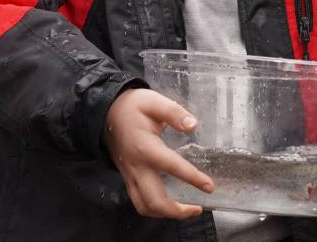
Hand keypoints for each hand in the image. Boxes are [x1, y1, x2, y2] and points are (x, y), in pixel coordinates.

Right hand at [104, 88, 213, 218]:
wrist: (107, 112)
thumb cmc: (132, 107)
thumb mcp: (153, 102)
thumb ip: (174, 113)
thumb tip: (192, 124)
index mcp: (145, 147)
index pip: (172, 167)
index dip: (192, 178)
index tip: (209, 187)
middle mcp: (136, 166)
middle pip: (155, 201)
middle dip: (177, 211)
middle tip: (198, 208)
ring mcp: (130, 175)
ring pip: (145, 206)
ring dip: (166, 214)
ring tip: (186, 211)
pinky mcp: (127, 178)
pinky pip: (138, 201)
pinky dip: (154, 209)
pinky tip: (168, 205)